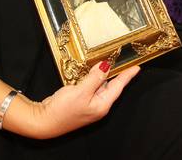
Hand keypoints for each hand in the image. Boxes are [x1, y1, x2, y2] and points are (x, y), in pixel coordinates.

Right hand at [19, 62, 139, 138]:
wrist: (44, 121)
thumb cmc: (62, 110)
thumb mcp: (81, 91)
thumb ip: (95, 78)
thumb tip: (106, 66)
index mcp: (102, 104)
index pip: (119, 86)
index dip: (128, 75)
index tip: (137, 67)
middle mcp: (98, 105)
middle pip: (111, 86)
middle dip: (116, 73)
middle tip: (123, 59)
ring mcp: (89, 104)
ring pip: (101, 85)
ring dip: (103, 74)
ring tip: (109, 61)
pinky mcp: (80, 101)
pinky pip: (91, 86)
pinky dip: (93, 78)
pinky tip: (92, 71)